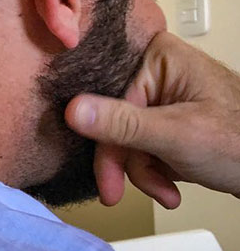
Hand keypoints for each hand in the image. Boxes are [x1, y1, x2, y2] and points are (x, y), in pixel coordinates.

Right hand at [65, 31, 239, 208]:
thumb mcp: (177, 136)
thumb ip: (123, 125)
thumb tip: (72, 110)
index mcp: (159, 56)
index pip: (109, 99)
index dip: (103, 140)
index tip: (106, 177)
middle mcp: (159, 70)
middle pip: (115, 119)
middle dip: (128, 162)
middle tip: (123, 193)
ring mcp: (165, 94)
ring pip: (127, 137)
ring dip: (143, 171)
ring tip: (167, 191)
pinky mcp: (170, 116)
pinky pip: (142, 144)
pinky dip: (154, 170)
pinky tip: (170, 185)